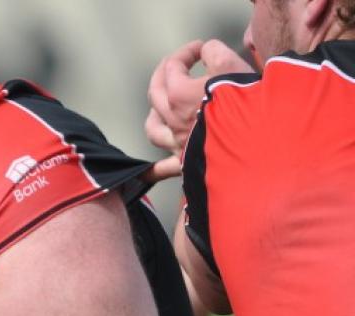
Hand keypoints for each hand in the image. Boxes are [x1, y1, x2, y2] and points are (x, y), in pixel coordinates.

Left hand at [145, 39, 255, 181]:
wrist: (259, 144)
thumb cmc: (248, 104)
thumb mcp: (233, 66)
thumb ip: (215, 53)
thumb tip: (207, 50)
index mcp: (179, 95)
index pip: (172, 66)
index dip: (186, 52)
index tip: (201, 47)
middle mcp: (173, 120)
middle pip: (156, 93)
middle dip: (163, 74)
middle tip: (174, 64)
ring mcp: (178, 143)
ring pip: (154, 128)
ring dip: (155, 115)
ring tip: (161, 109)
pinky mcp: (189, 163)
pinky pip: (166, 169)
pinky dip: (157, 169)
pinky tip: (152, 172)